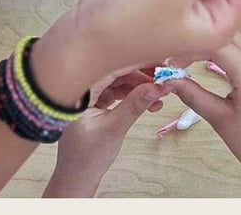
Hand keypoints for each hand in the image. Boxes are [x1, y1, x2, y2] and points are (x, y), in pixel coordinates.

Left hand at [43, 67, 168, 197]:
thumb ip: (135, 105)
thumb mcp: (114, 128)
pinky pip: (118, 91)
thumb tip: (157, 86)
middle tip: (163, 78)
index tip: (159, 63)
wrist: (77, 178)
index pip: (111, 68)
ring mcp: (89, 96)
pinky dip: (133, 95)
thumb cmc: (86, 158)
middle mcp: (82, 90)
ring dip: (140, 86)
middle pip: (116, 72)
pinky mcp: (96, 103)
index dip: (137, 63)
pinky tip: (149, 102)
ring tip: (159, 95)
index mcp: (79, 92)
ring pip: (119, 81)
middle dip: (142, 75)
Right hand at [166, 23, 240, 197]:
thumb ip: (193, 95)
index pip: (217, 44)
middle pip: (231, 33)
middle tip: (184, 57)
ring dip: (224, 35)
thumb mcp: (218, 118)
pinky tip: (223, 55)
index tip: (174, 60)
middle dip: (205, 40)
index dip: (192, 48)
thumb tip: (170, 79)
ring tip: (203, 52)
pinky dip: (239, 40)